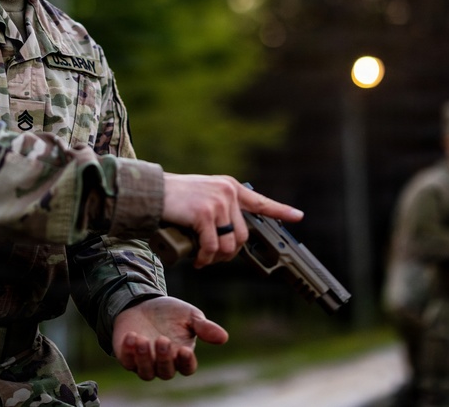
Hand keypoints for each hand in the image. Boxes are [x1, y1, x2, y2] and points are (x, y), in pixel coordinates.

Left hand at [112, 296, 227, 380]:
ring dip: (145, 359)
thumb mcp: (188, 315)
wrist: (142, 303)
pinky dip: (128, 352)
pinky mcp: (127, 357)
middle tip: (162, 340)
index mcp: (182, 355)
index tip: (184, 350)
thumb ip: (204, 327)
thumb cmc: (169, 313)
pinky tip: (131, 336)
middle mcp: (164, 363)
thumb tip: (224, 337)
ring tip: (144, 340)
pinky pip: (128, 362)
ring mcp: (145, 362)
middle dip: (164, 358)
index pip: (187, 368)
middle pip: (166, 372)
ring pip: (146, 373)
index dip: (186, 363)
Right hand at [161, 174, 303, 267]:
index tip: (298, 216)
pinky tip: (198, 260)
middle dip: (229, 253)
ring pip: (228, 244)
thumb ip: (219, 207)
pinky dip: (205, 258)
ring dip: (216, 258)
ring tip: (203, 259)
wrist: (151, 192)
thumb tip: (230, 236)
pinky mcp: (205, 214)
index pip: (260, 201)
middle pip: (242, 235)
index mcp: (229, 187)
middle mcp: (228, 192)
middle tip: (212, 257)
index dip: (280, 211)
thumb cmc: (173, 198)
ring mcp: (218, 202)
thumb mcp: (203, 195)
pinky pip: (212, 246)